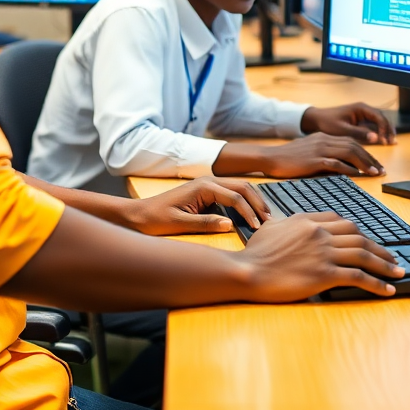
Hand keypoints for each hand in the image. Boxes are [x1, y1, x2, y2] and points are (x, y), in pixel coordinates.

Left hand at [126, 177, 272, 236]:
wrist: (140, 214)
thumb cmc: (156, 219)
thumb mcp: (180, 224)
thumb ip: (205, 223)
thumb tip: (231, 224)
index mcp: (203, 186)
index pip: (235, 197)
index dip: (249, 212)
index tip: (258, 228)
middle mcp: (208, 181)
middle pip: (242, 187)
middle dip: (257, 203)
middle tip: (269, 221)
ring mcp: (208, 185)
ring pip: (239, 188)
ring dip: (253, 201)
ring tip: (265, 217)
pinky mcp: (207, 192)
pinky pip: (232, 193)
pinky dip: (245, 201)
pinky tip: (251, 213)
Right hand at [240, 211, 403, 300]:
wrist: (248, 271)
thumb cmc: (255, 252)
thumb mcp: (272, 227)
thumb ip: (287, 221)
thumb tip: (290, 222)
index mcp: (307, 221)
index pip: (341, 221)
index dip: (359, 232)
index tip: (368, 242)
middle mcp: (319, 233)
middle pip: (358, 236)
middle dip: (378, 248)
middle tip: (391, 257)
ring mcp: (323, 252)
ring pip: (363, 255)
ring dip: (385, 264)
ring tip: (398, 272)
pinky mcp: (324, 274)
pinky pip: (358, 277)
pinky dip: (377, 283)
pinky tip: (387, 290)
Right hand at [262, 133, 386, 176]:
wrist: (271, 158)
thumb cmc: (289, 158)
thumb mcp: (310, 150)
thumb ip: (325, 153)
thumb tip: (343, 165)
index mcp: (324, 136)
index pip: (351, 141)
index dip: (366, 152)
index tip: (376, 164)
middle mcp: (324, 139)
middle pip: (354, 146)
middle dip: (370, 158)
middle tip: (381, 170)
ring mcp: (319, 149)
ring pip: (349, 152)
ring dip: (364, 163)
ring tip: (374, 173)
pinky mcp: (314, 160)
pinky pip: (336, 163)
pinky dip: (348, 169)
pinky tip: (356, 175)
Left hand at [301, 103, 395, 144]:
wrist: (315, 121)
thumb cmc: (327, 123)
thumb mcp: (342, 130)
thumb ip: (359, 133)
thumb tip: (376, 138)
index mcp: (360, 108)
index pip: (379, 116)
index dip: (385, 128)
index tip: (386, 139)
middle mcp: (363, 110)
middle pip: (382, 118)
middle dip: (388, 129)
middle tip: (392, 142)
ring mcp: (362, 116)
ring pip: (379, 122)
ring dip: (385, 131)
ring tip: (391, 143)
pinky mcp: (360, 122)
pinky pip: (373, 126)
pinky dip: (379, 133)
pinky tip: (383, 141)